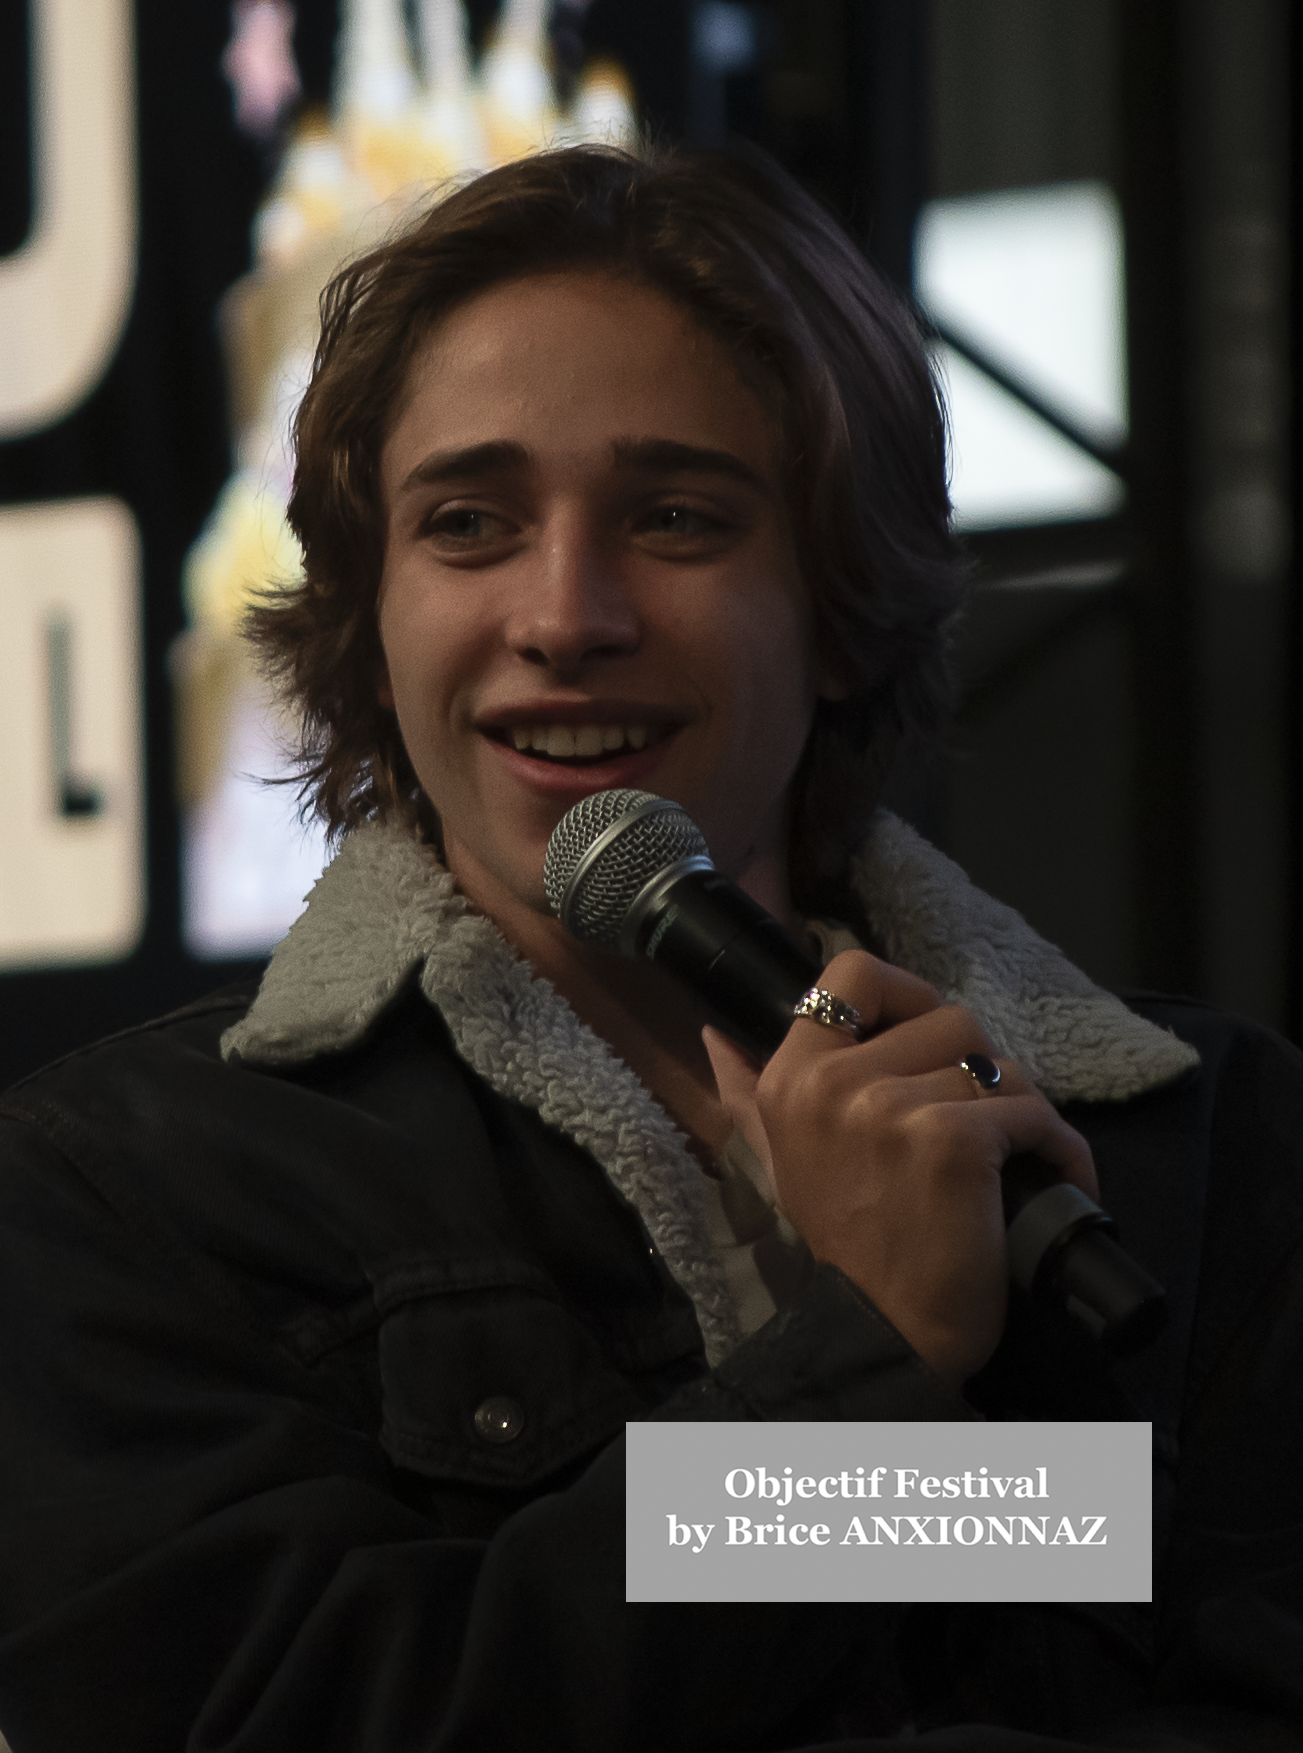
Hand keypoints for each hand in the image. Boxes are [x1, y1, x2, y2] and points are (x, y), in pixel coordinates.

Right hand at [703, 950, 1097, 1384]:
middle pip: (948, 1017)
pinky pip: (1033, 1111)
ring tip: (1017, 1157)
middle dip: (979, 1069)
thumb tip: (715, 1036)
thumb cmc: (844, 1251)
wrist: (882, 1335)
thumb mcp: (781, 1163)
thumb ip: (746, 1095)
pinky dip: (1057, 1148)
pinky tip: (1052, 1177)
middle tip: (981, 1122)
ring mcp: (891, 1109)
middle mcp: (833, 1083)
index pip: (852, 972)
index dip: (907, 995)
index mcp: (792, 1078)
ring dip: (1022, 1111)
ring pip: (999, 1064)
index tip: (928, 1044)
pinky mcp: (953, 1141)